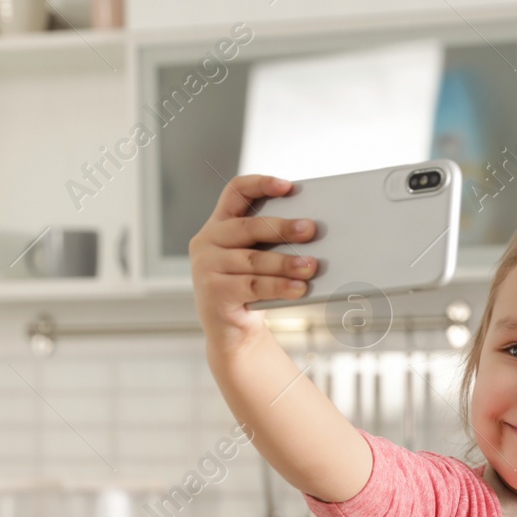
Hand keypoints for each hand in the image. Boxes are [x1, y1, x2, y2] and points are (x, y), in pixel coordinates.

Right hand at [188, 173, 319, 352]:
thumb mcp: (257, 260)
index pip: (235, 192)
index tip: (288, 186)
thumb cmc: (250, 291)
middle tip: (310, 229)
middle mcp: (207, 241)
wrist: (232, 333)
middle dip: (282, 228)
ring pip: (253, 260)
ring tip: (311, 265)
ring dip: (286, 262)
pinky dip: (279, 286)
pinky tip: (299, 288)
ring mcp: (206, 267)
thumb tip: (310, 232)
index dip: (260, 184)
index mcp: (218, 225)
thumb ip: (271, 243)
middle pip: (248, 227)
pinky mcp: (213, 292)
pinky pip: (253, 286)